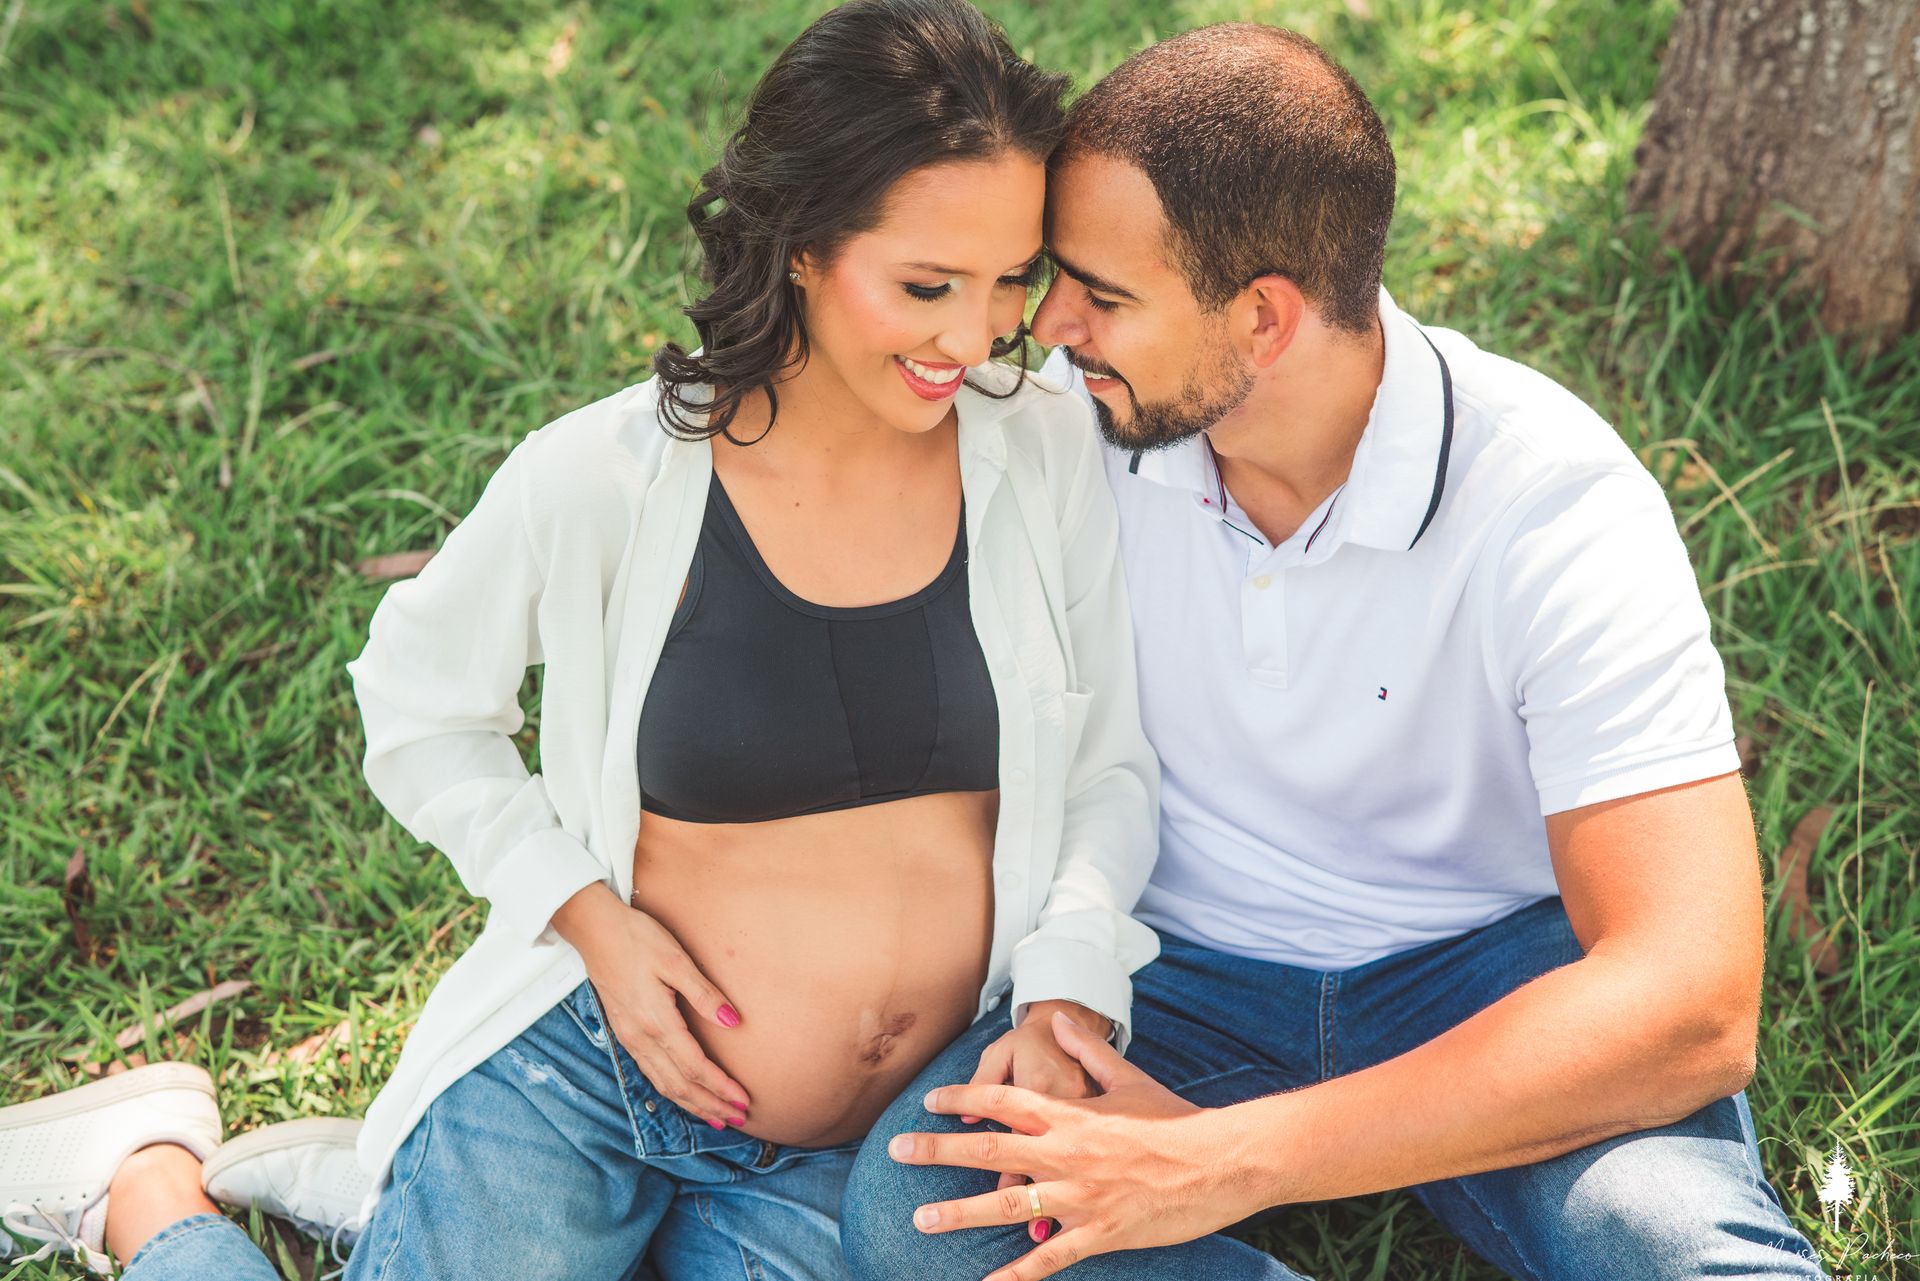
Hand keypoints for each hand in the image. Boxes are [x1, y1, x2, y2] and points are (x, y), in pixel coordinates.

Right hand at [549, 884, 749, 1129]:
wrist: (594, 931)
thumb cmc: (637, 938)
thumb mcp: (676, 960)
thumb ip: (704, 994)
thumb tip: (734, 1022)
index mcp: (656, 1021)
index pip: (695, 1067)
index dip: (721, 1087)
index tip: (744, 1101)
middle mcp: (641, 1037)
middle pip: (680, 1085)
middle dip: (710, 1104)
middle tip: (738, 1118)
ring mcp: (630, 1037)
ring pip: (663, 1084)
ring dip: (691, 1103)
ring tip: (715, 1115)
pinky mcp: (625, 1032)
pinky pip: (650, 1072)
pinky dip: (671, 1089)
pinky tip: (683, 1092)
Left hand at [888, 1011, 1260, 1280]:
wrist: (1219, 1161)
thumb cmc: (1176, 1120)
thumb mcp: (1130, 1078)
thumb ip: (1090, 1052)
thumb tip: (1063, 1021)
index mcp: (1071, 1114)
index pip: (1004, 1100)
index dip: (962, 1098)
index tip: (929, 1101)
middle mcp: (1067, 1153)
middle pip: (989, 1148)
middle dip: (938, 1151)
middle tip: (897, 1151)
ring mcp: (1080, 1196)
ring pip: (1008, 1203)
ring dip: (961, 1212)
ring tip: (921, 1219)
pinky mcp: (1099, 1233)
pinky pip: (1048, 1257)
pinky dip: (1015, 1275)